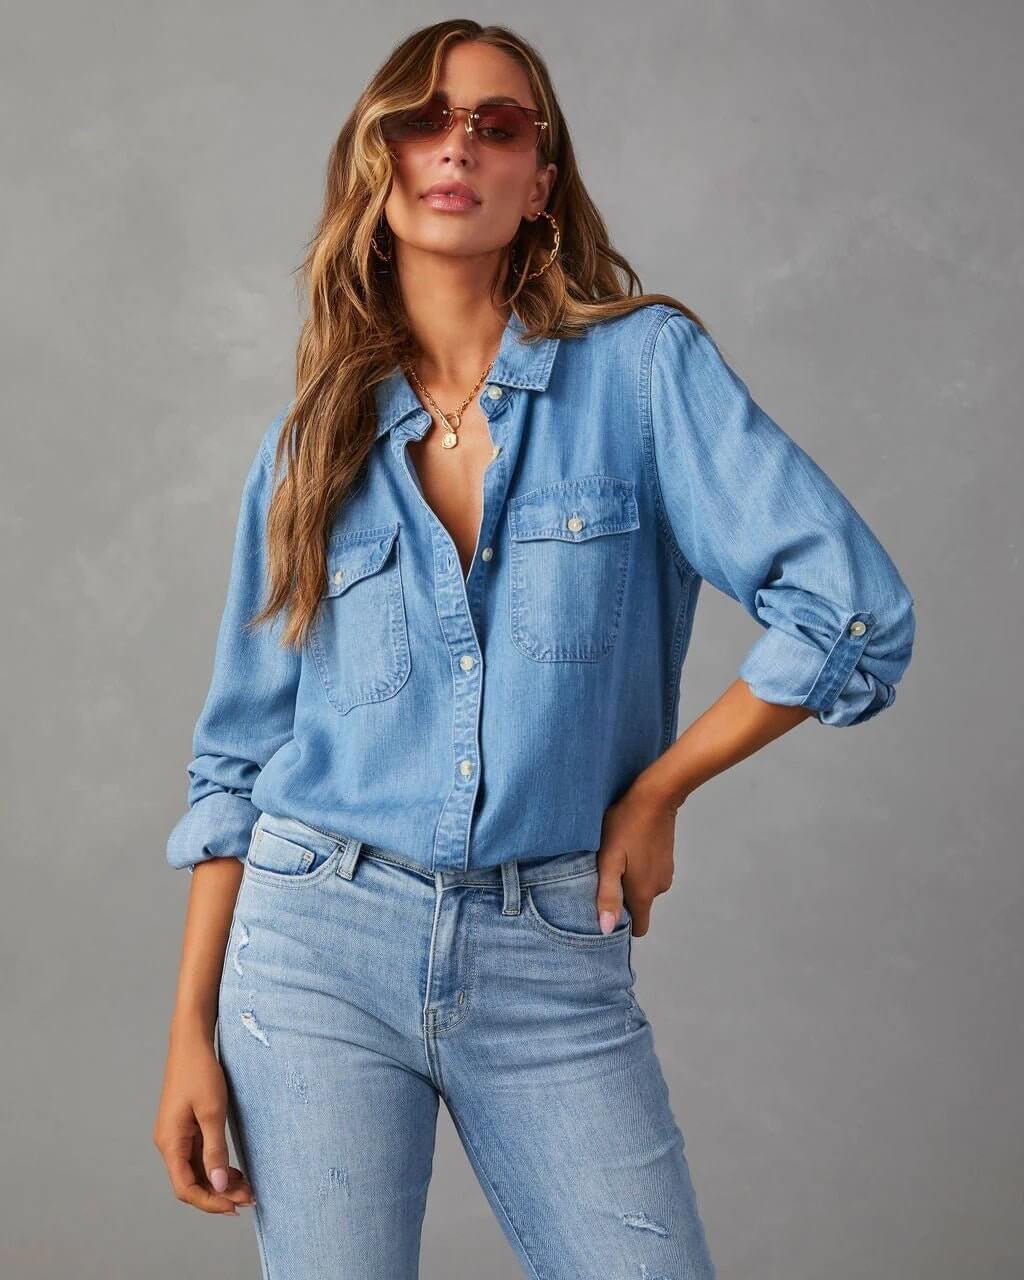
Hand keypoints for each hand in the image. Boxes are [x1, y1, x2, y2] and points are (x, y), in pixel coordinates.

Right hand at [153, 1027, 255, 1214]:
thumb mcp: (212, 1112)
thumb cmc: (200, 1072)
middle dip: (219, 1194)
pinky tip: (235, 1171)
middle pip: (191, 1182)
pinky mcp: (185, 1128)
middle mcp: (169, 1143)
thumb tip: (218, 1186)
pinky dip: (216, 1166)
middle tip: (249, 1199)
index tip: (234, 1207)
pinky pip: (198, 1156)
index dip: (209, 1202)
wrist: (191, 1043)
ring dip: (219, 1182)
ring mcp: (176, 1136)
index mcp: (170, 1142)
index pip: (186, 1187)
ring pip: (196, 1171)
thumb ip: (215, 1151)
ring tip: (247, 1188)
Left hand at [595, 781, 681, 937]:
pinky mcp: (666, 859)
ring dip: (629, 880)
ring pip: (643, 888)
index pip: (639, 927)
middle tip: (603, 876)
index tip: (606, 910)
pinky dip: (638, 868)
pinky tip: (627, 850)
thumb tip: (606, 929)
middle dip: (622, 898)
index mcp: (644, 894)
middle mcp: (659, 888)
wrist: (654, 797)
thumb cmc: (626, 827)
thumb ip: (608, 895)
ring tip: (613, 860)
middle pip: (639, 907)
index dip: (622, 925)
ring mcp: (665, 873)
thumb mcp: (609, 860)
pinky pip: (649, 873)